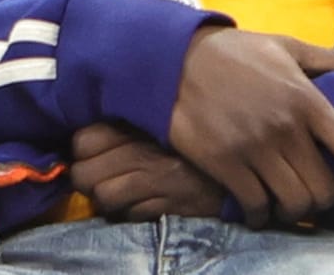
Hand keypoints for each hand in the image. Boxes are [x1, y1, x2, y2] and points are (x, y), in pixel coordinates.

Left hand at [69, 123, 223, 220]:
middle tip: (102, 177)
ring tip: (123, 193)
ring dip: (108, 200)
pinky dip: (132, 213)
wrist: (250, 162)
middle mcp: (147, 151)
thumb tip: (89, 135)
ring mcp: (158, 180)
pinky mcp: (170, 205)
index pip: (84, 139)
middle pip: (84, 173)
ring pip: (103, 197)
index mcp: (144, 121)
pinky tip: (147, 202)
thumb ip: (134, 121)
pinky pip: (130, 215)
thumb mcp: (169, 118)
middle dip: (88, 180)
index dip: (82, 150)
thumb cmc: (203, 137)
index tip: (93, 152)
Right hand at [167, 27, 333, 227]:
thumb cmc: (239, 53)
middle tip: (318, 196)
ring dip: (296, 211)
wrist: (176, 60)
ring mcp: (254, 148)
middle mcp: (285, 128)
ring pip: (293, 203)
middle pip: (324, 188)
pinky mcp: (223, 163)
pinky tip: (260, 208)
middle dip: (326, 200)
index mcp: (308, 100)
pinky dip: (261, 215)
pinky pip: (254, 205)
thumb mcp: (290, 48)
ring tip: (291, 203)